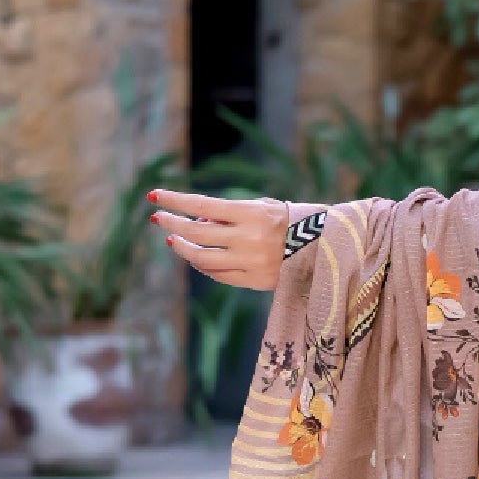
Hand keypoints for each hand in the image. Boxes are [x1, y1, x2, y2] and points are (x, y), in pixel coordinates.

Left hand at [147, 189, 290, 290]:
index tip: (154, 196)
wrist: (325, 249)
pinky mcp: (254, 281)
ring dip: (183, 248)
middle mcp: (248, 238)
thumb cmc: (290, 221)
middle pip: (197, 232)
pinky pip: (218, 275)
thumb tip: (197, 219)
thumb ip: (230, 213)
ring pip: (202, 258)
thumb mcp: (263, 207)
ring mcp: (250, 262)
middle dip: (172, 224)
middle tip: (157, 219)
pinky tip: (196, 257)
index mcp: (251, 213)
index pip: (202, 205)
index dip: (175, 201)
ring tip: (173, 240)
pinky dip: (203, 266)